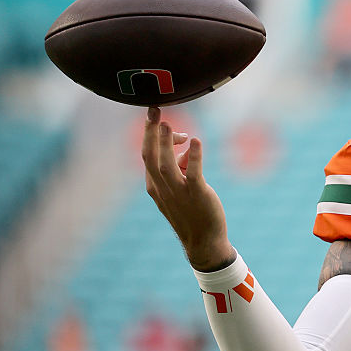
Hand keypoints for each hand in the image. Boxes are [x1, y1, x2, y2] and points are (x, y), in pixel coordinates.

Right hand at [142, 107, 234, 270]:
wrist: (203, 241)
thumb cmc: (192, 212)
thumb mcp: (179, 188)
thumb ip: (178, 168)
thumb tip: (184, 149)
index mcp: (155, 185)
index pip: (147, 156)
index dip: (150, 135)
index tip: (156, 118)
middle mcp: (162, 187)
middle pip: (150, 156)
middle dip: (150, 132)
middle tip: (154, 109)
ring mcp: (178, 192)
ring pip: (166, 164)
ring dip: (166, 143)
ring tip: (169, 124)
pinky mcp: (197, 194)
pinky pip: (193, 173)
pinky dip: (193, 157)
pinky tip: (196, 142)